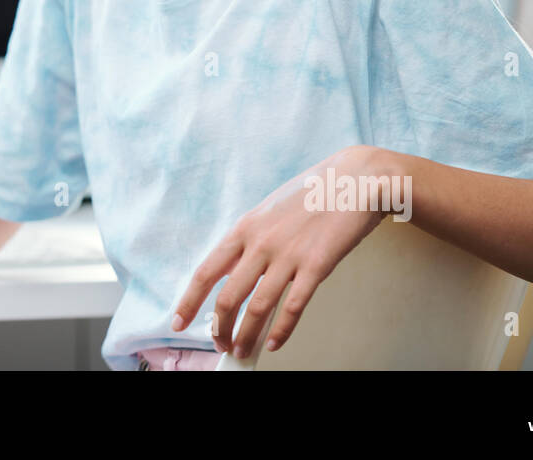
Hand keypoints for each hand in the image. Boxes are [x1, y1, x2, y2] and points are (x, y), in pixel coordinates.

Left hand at [171, 145, 392, 359]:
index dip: (189, 301)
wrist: (354, 179)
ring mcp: (288, 255)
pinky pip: (293, 307)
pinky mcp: (316, 265)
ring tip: (242, 352)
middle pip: (228, 297)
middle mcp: (260, 243)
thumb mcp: (268, 210)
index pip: (206, 271)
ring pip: (257, 307)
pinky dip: (281, 331)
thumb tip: (230, 270)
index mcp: (245, 228)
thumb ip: (249, 239)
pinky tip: (274, 344)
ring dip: (246, 336)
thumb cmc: (312, 193)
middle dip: (220, 329)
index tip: (178, 322)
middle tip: (221, 346)